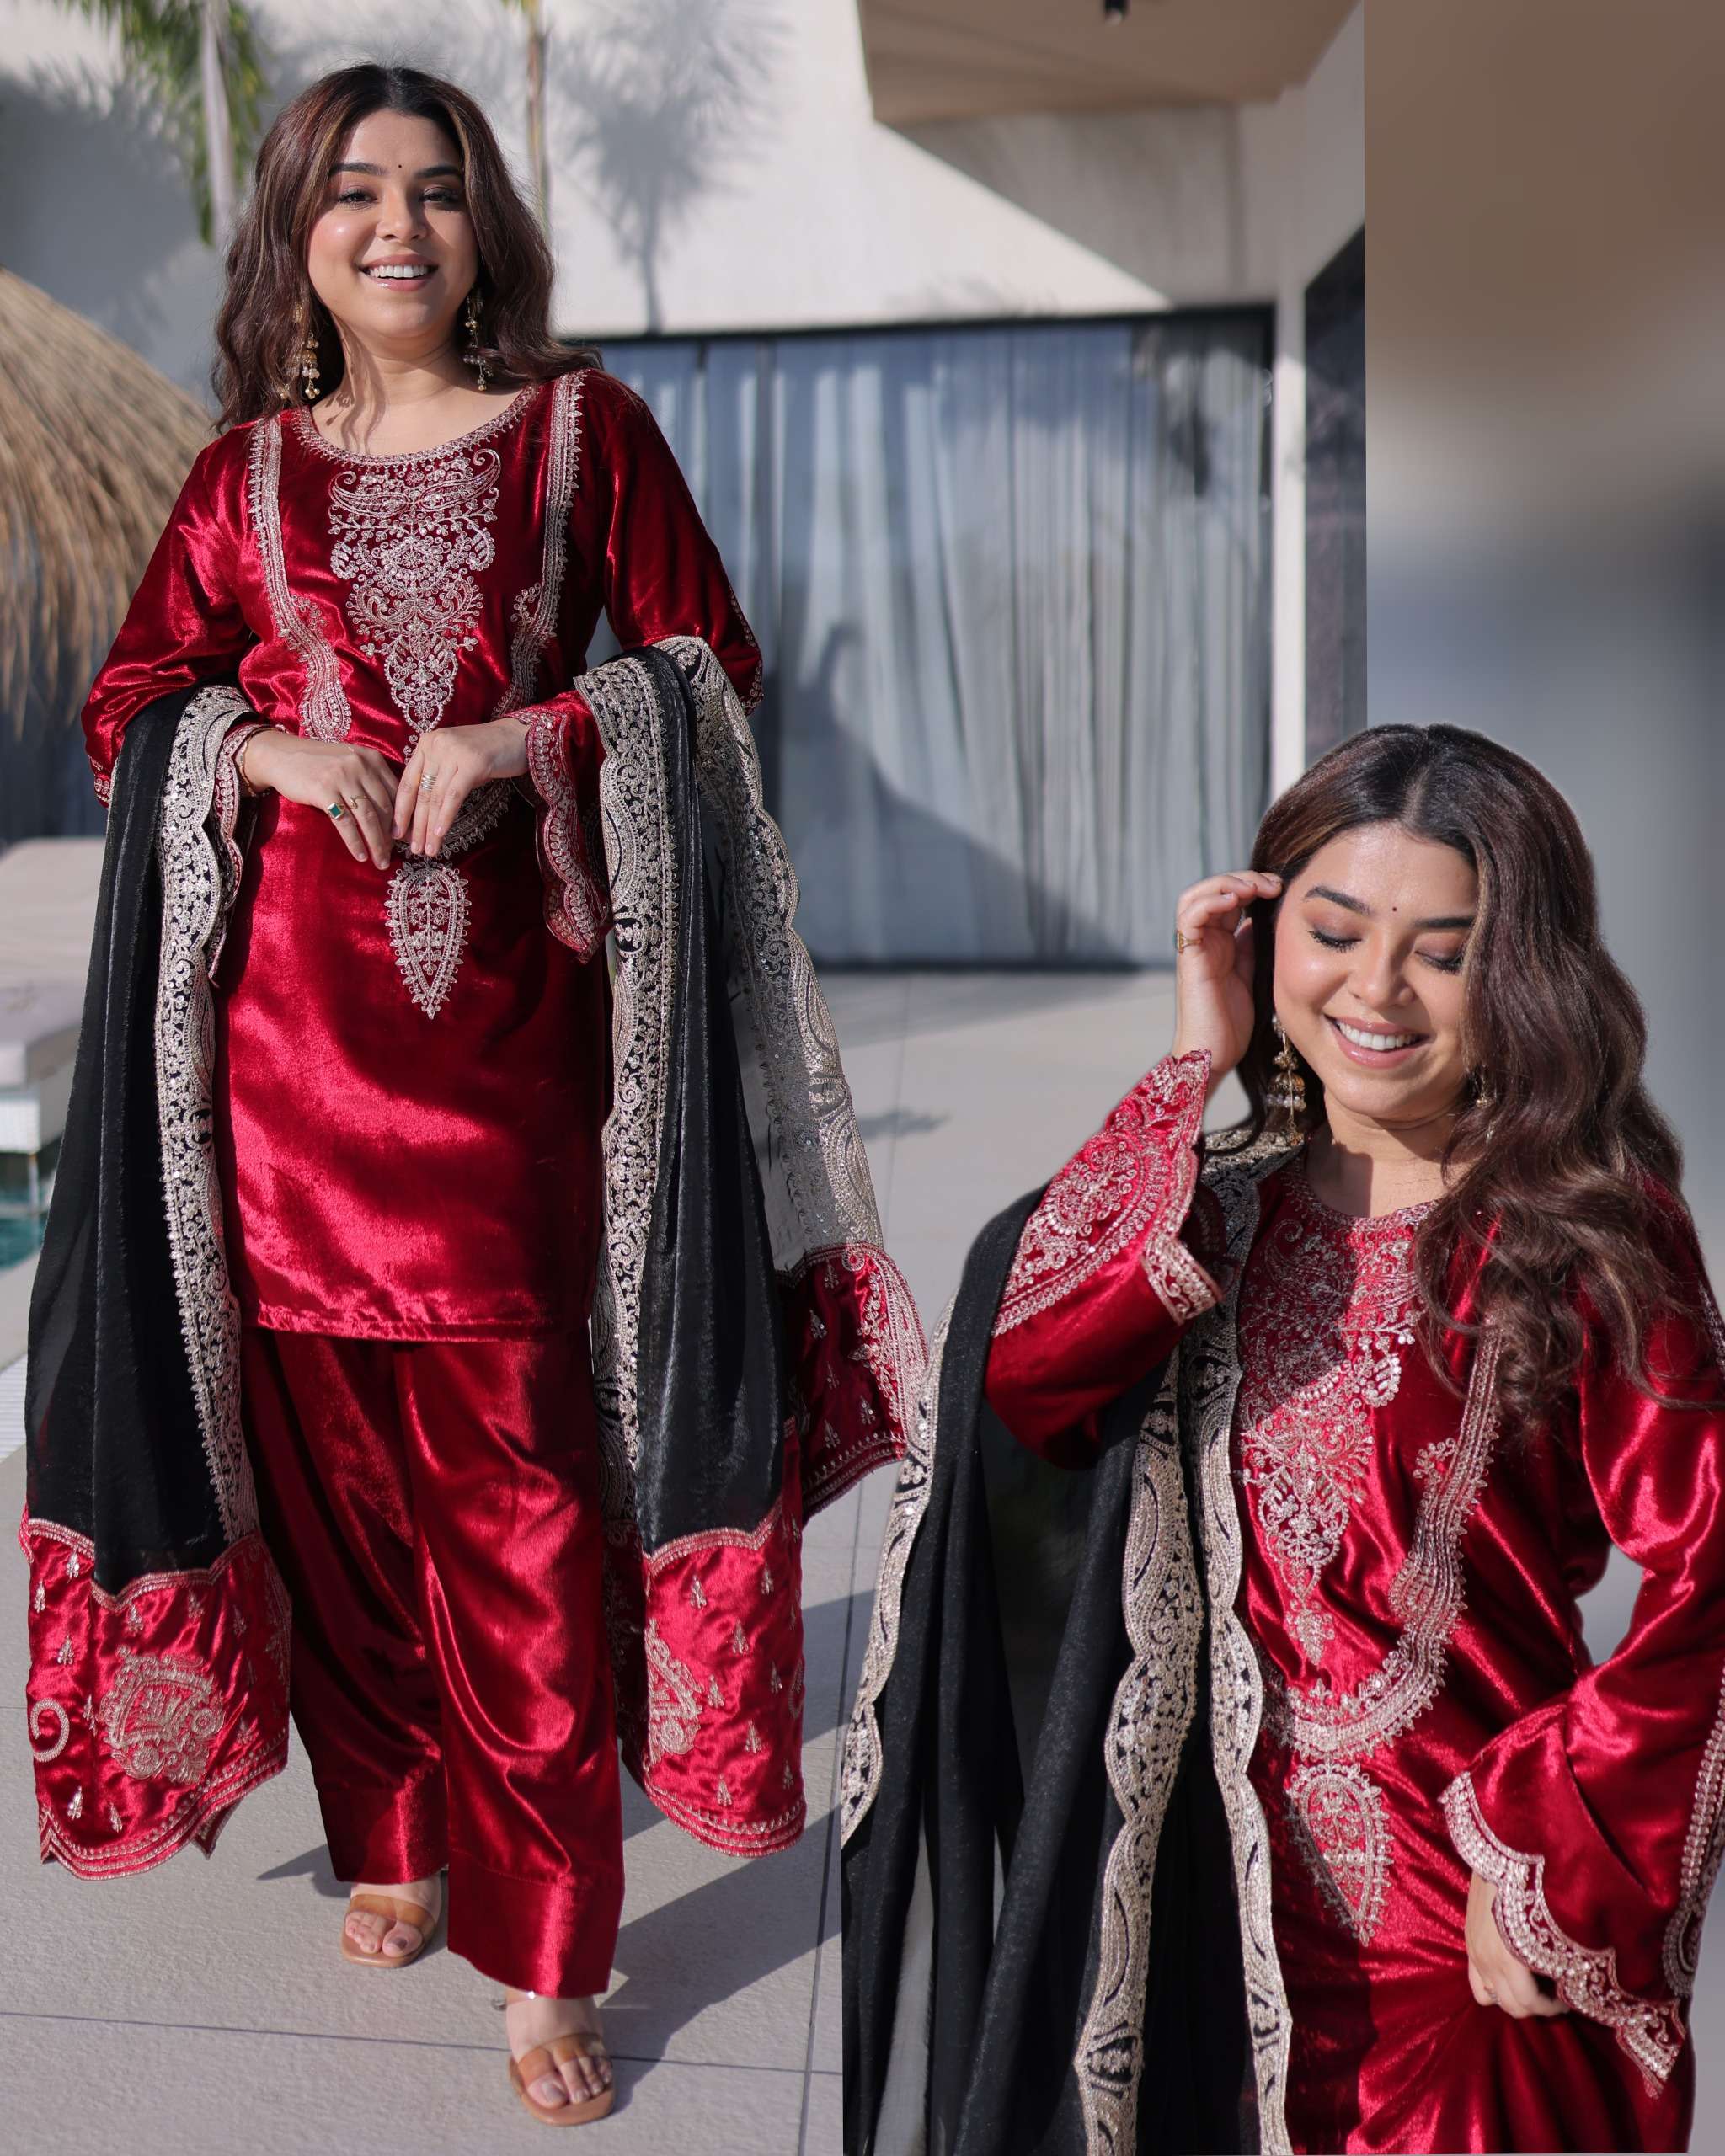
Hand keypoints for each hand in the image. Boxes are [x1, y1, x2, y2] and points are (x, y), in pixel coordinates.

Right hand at [240, 729, 400, 869]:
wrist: (280, 755)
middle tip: (392, 855)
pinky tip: (360, 855)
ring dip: (377, 844)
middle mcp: (360, 765)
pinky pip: (345, 822)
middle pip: (384, 807)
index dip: (402, 819)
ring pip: (368, 817)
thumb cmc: (318, 763)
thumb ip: (371, 780)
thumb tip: (393, 816)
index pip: (395, 793)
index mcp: (372, 758)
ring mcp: (342, 777)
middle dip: (390, 836)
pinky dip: (355, 842)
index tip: (403, 838)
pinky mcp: (324, 790)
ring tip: (380, 862)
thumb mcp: (350, 762)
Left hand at [393, 718, 528, 857]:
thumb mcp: (455, 761)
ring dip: (430, 827)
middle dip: (416, 825)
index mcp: (427, 744)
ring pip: (436, 797)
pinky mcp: (472, 762)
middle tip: (414, 849)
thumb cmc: (487, 753)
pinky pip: (454, 796)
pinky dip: (446, 817)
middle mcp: (435, 745)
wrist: (518, 737)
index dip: (401, 810)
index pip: (407, 782)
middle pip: (421, 793)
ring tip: (428, 849)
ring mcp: (453, 752)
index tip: (396, 834)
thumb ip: (438, 778)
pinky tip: (440, 834)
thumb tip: (423, 814)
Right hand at [1170, 871, 1281, 1093]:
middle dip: (1243, 879)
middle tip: (1272, 885)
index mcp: (1221, 943)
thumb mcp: (1254, 974)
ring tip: (1252, 888)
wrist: (1214, 1054)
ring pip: (1196, 896)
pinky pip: (1189, 917)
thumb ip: (1255, 947)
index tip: (1281, 888)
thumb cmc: (1233, 1023)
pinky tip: (1235, 900)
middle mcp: (1205, 940)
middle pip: (1213, 890)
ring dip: (1225, 884)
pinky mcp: (1188, 957)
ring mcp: (1195, 947)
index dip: (1254, 885)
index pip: (1231, 898)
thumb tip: (1269, 918)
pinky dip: (1210, 901)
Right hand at [1465, 1871, 1565, 2017]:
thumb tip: (1574, 1981)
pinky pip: (1475, 1978)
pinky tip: (1508, 1971)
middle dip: (1534, 2005)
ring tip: (1528, 1986)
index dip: (1552, 2008)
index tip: (1568, 2000)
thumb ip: (1559, 1960)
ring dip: (1509, 1997)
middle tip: (1553, 1995)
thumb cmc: (1533, 1886)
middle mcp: (1485, 1959)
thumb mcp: (1552, 1926)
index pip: (1528, 2003)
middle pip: (1509, 2005)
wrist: (1502, 1848)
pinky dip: (1492, 1984)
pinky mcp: (1467, 1937)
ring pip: (1487, 1995)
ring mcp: (1473, 1949)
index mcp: (1508, 1959)